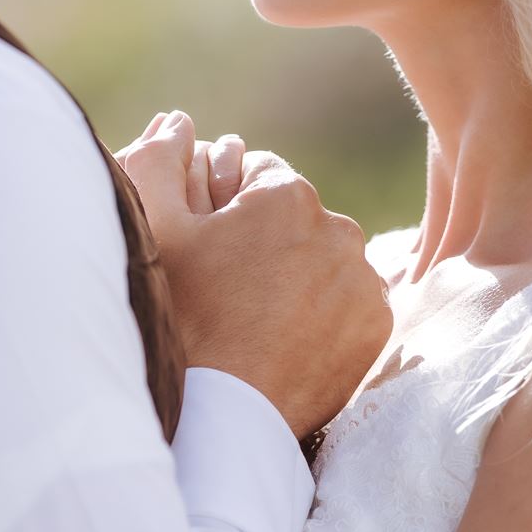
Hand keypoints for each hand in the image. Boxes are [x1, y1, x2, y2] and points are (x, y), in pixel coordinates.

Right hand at [116, 111, 392, 441]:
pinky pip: (350, 302)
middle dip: (266, 240)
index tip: (211, 245)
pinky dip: (326, 314)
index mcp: (286, 194)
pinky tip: (287, 336)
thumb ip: (161, 160)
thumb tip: (179, 122)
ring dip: (298, 275)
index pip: (257, 176)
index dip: (227, 206)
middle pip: (295, 218)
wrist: (225, 410)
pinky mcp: (377, 324)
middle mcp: (338, 227)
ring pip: (325, 260)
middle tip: (230, 286)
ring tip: (258, 316)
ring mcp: (363, 278)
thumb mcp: (154, 229)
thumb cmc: (182, 315)